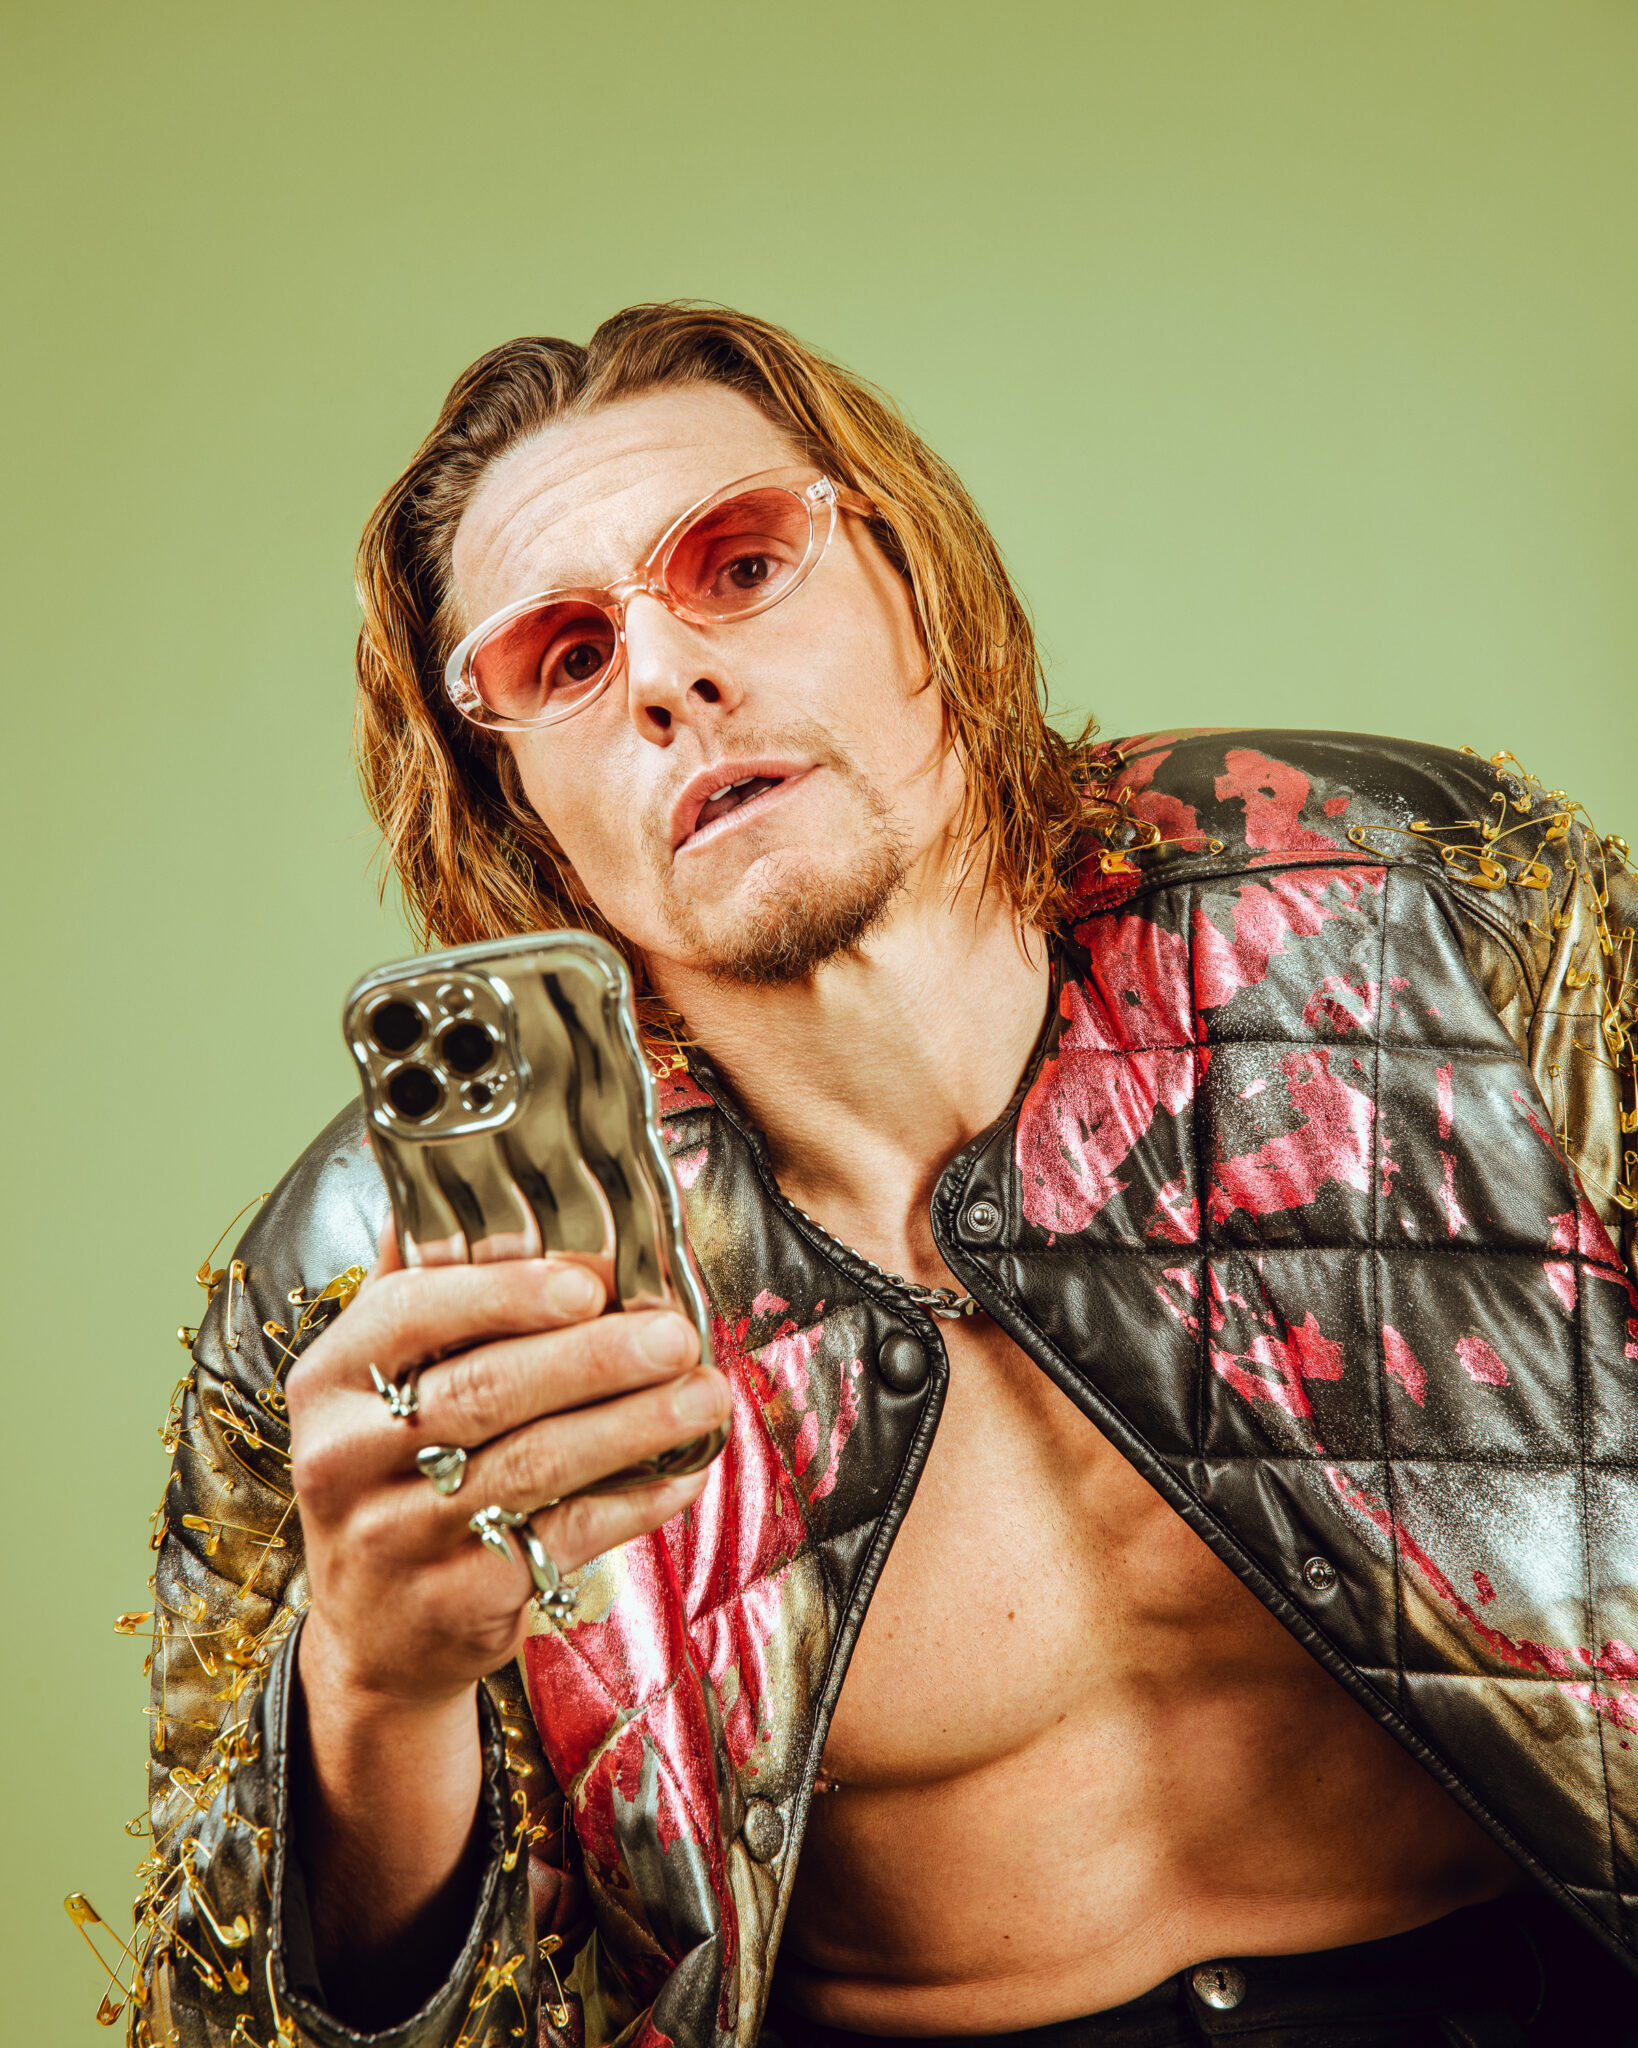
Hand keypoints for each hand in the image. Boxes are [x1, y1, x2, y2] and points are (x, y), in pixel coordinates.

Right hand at [287, 1232, 728, 1711]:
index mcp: (331, 1379)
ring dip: (631, 1426)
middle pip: (484, 1391)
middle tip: (675, 1332)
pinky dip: (631, 1502)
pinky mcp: (458, 1597)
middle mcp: (346, 1456)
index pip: (411, 1313)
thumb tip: (455, 1179)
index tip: (590, 1280)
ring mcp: (397, 1535)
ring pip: (531, 1466)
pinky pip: (560, 1538)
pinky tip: (683, 1472)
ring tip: (703, 1394)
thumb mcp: (373, 1381)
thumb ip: (418, 1285)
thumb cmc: (392, 1473)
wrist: (375, 1635)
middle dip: (593, 1358)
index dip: (505, 1292)